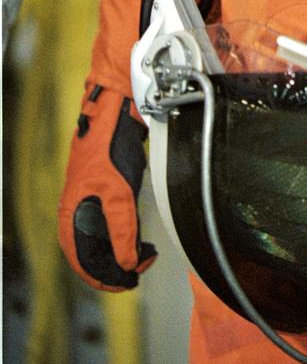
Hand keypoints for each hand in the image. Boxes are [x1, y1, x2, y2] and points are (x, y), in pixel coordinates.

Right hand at [58, 86, 156, 290]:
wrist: (115, 112)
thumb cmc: (109, 146)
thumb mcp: (118, 192)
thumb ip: (123, 229)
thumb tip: (128, 263)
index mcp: (72, 213)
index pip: (83, 261)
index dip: (104, 277)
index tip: (127, 284)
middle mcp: (79, 210)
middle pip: (93, 254)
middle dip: (116, 267)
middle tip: (140, 272)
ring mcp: (92, 200)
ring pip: (104, 241)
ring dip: (123, 253)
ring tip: (146, 257)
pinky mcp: (107, 191)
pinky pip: (112, 225)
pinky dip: (126, 237)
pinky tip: (141, 240)